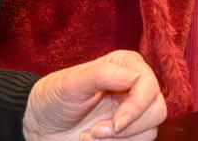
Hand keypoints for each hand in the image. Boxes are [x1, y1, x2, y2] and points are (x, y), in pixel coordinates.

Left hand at [23, 50, 166, 140]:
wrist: (40, 126)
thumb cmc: (53, 98)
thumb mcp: (72, 83)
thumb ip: (104, 74)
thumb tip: (136, 77)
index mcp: (124, 66)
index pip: (149, 84)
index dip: (137, 107)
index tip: (115, 122)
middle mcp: (133, 87)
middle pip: (157, 110)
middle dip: (127, 127)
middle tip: (96, 131)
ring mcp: (132, 111)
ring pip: (150, 130)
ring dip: (120, 140)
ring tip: (90, 135)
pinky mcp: (128, 133)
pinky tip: (94, 140)